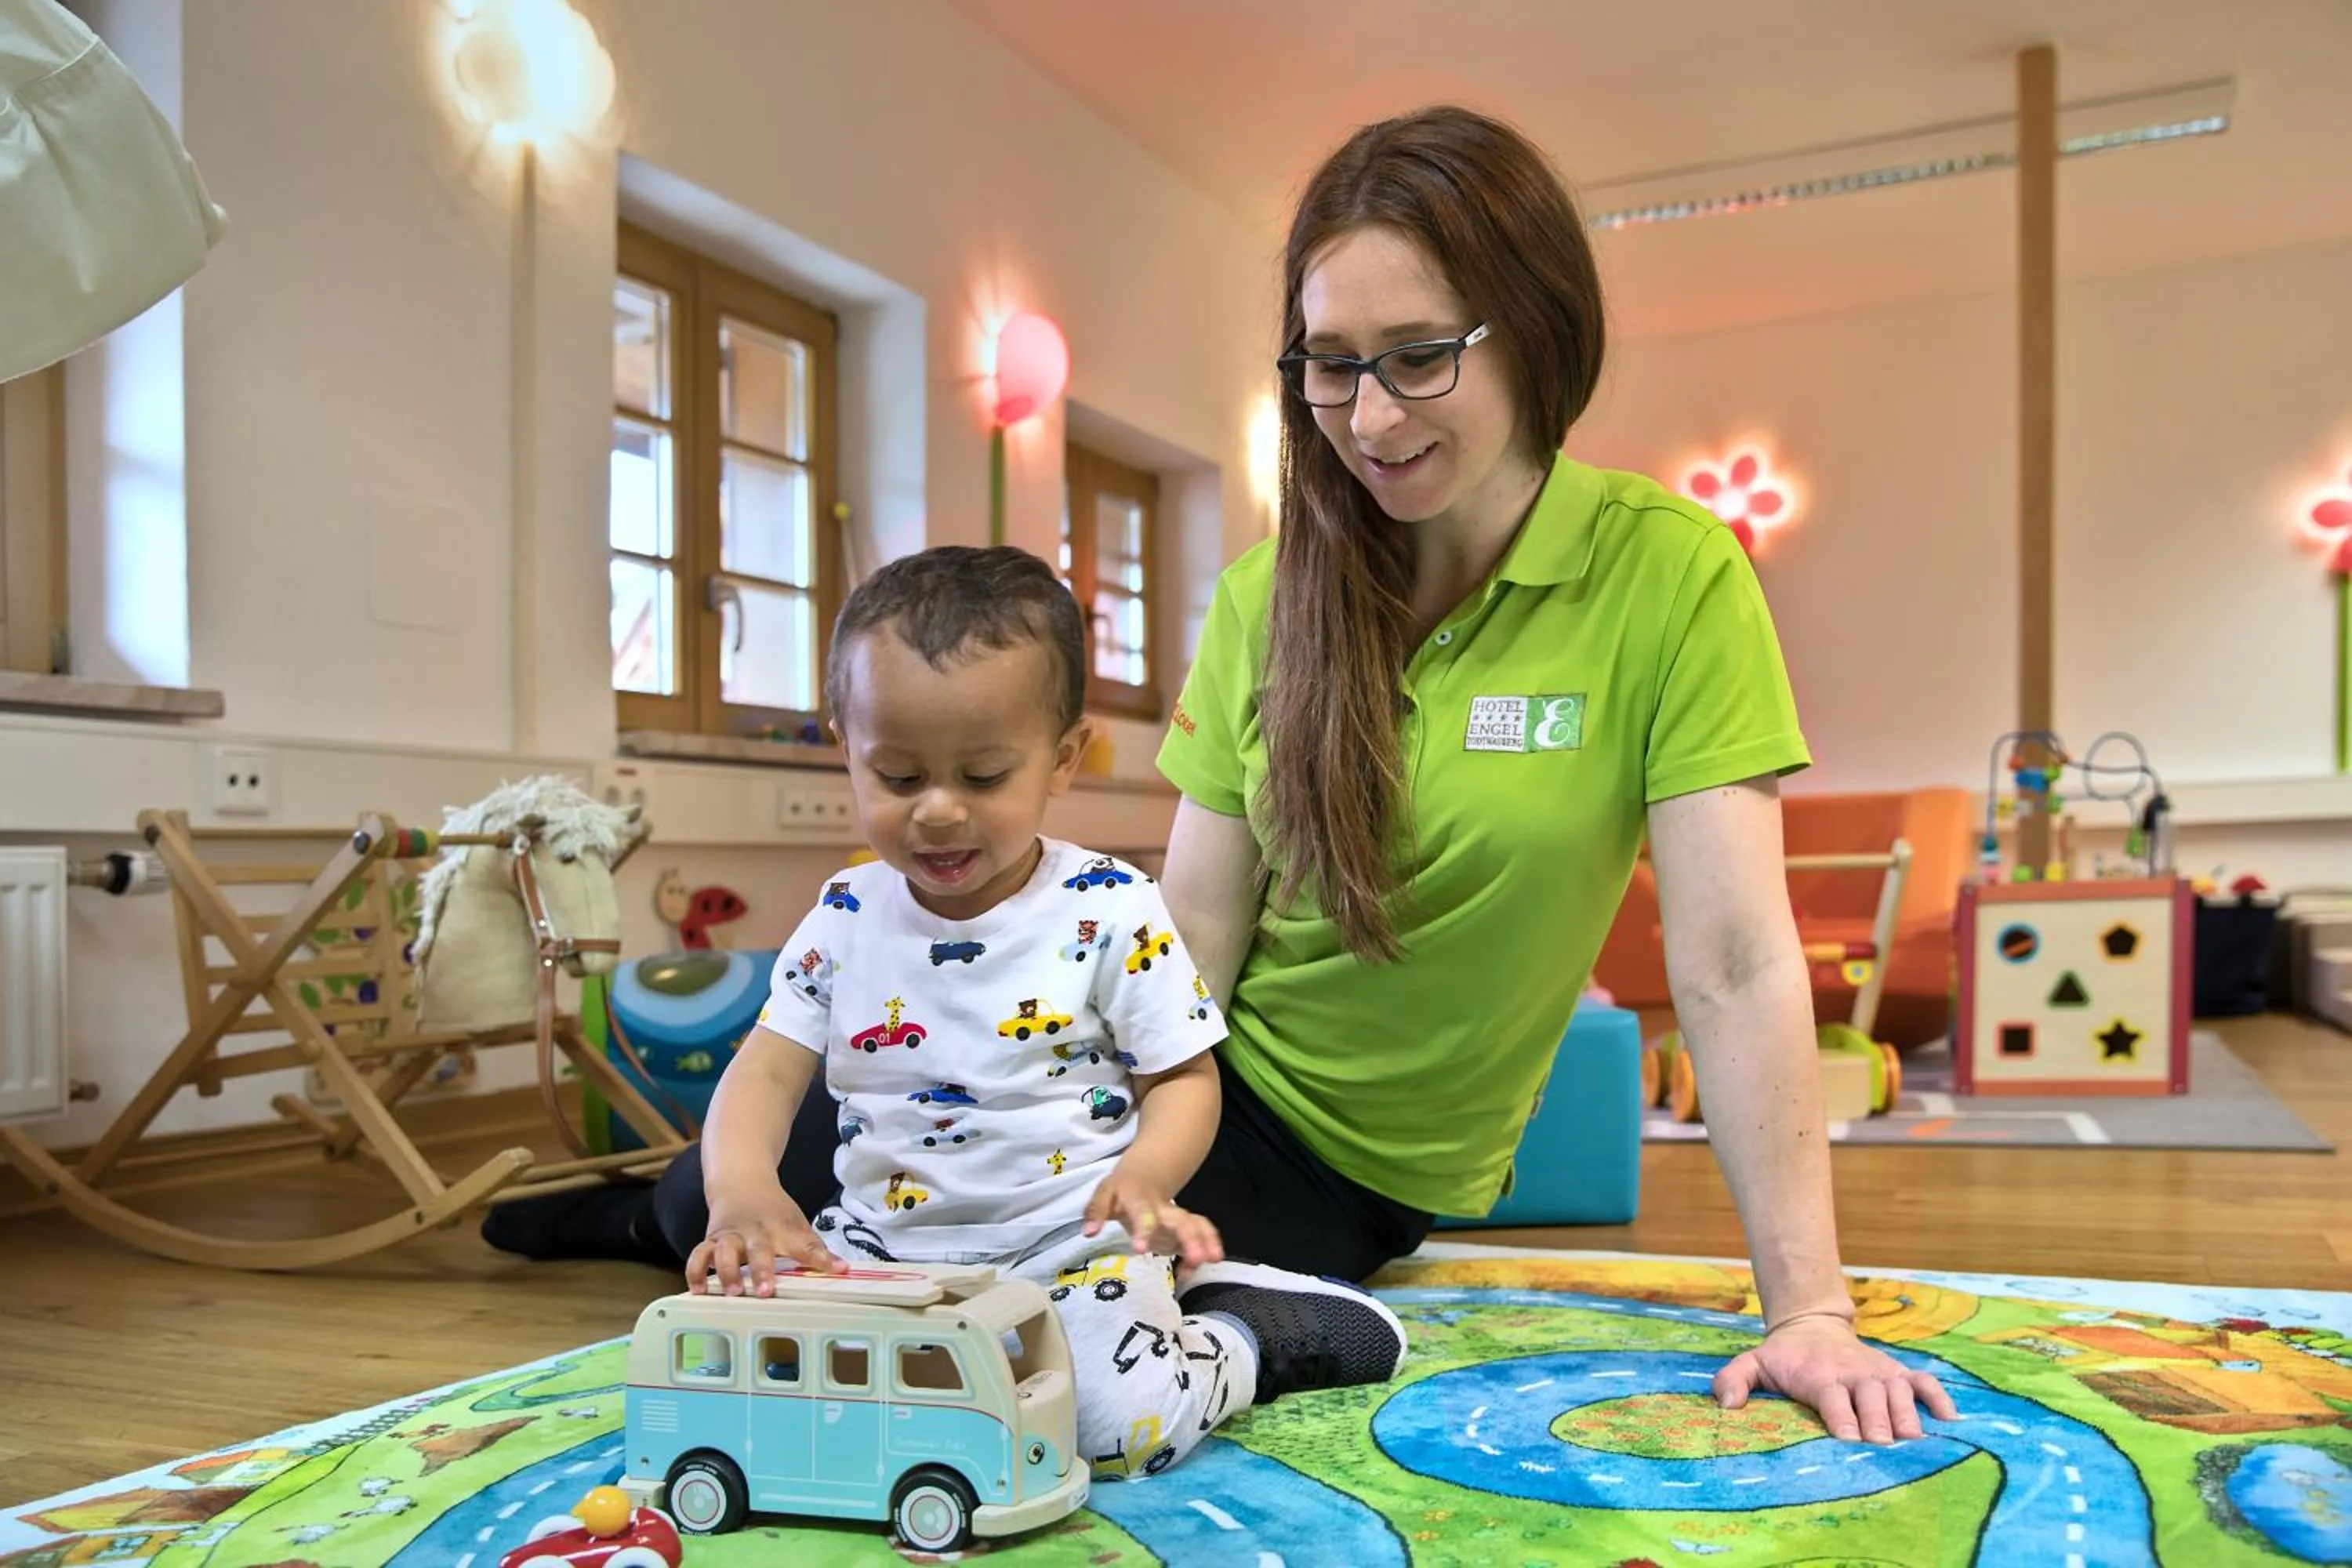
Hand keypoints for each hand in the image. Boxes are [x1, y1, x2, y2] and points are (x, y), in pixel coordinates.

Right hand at [685, 1182, 843, 1296]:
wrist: (742, 1182)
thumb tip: (843, 1270)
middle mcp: (755, 1233)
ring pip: (724, 1252)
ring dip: (727, 1271)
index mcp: (782, 1230)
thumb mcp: (796, 1224)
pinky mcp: (711, 1241)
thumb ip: (814, 1249)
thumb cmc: (773, 1211)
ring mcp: (730, 1236)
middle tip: (765, 1291)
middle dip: (762, 1270)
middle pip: (759, 1251)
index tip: (837, 1270)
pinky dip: (695, 1272)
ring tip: (731, 1291)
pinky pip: (698, 1255)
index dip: (822, 1259)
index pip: (806, 1245)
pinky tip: (698, 1291)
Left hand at [1083, 1169, 1222, 1267]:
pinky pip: (1200, 1237)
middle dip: (1190, 1238)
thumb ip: (1095, 1212)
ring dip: (1206, 1242)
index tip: (1141, 1249)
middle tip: (1197, 1258)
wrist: (1142, 1177)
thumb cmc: (1120, 1192)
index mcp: (1140, 1199)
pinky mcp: (1184, 1229)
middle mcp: (1163, 1208)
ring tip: (1213, 1260)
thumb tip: (1088, 1233)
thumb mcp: (1103, 1196)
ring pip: (1197, 1226)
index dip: (1143, 1229)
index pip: (1143, 1212)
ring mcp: (1177, 1218)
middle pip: (1181, 1220)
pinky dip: (1201, 1253)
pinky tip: (1191, 1271)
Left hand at [1713, 1315, 1958, 1442]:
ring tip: (1916, 1440)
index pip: (1832, 1397)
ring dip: (1908, 1413)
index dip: (1841, 1417)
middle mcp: (1853, 1373)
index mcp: (1819, 1375)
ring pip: (1899, 1391)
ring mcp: (1879, 1371)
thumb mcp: (1752, 1363)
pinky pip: (1924, 1382)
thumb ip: (1733, 1379)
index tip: (1849, 1439)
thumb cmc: (1783, 1358)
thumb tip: (1725, 1404)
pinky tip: (1951, 1421)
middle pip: (1870, 1396)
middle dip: (1878, 1421)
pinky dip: (1939, 1398)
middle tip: (1886, 1445)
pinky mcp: (1897, 1371)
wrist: (1811, 1327)